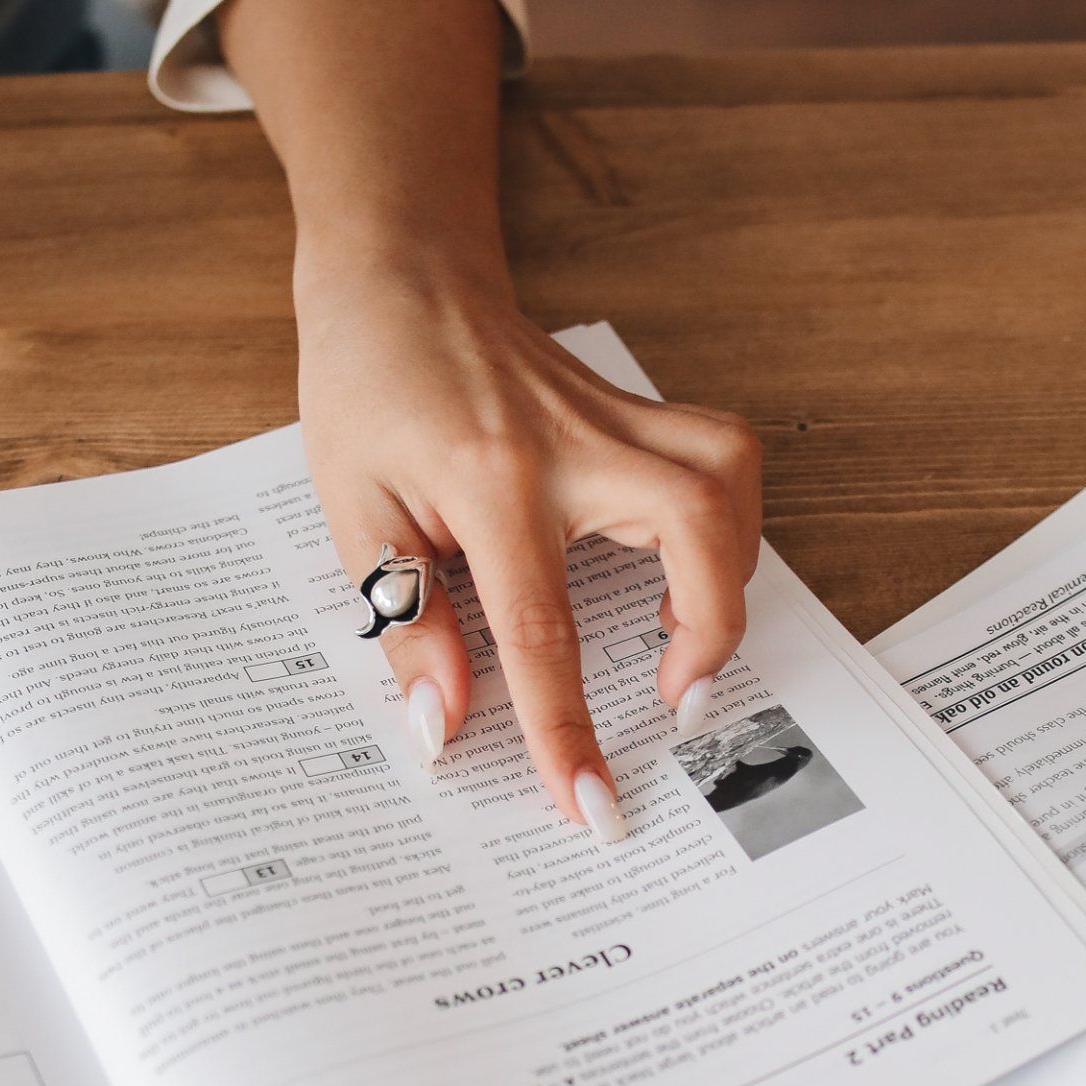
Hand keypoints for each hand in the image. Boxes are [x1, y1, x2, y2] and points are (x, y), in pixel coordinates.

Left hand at [294, 258, 761, 834]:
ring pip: (730, 477)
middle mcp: (572, 443)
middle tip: (673, 695)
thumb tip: (447, 723)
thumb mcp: (355, 512)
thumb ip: (408, 621)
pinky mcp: (638, 408)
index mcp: (489, 482)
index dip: (568, 730)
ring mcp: (615, 417)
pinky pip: (721, 457)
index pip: (543, 631)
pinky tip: (683, 566)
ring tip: (681, 634)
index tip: (593, 806)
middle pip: (696, 527)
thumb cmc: (369, 389)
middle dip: (709, 628)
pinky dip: (727, 520)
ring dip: (729, 568)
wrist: (400, 278)